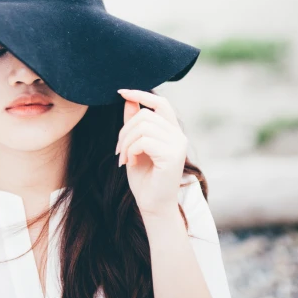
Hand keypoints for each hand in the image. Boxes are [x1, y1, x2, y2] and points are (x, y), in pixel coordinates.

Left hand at [115, 88, 187, 217]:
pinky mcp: (173, 155)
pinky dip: (131, 151)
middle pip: (144, 115)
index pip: (160, 103)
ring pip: (142, 127)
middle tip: (118, 151)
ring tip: (123, 158)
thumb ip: (133, 124)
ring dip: (126, 143)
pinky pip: (144, 141)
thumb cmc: (144, 179)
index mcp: (171, 131)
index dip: (141, 94)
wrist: (152, 205)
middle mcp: (178, 135)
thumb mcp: (134, 147)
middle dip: (124, 131)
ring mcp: (178, 144)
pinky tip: (130, 163)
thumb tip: (128, 99)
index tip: (121, 92)